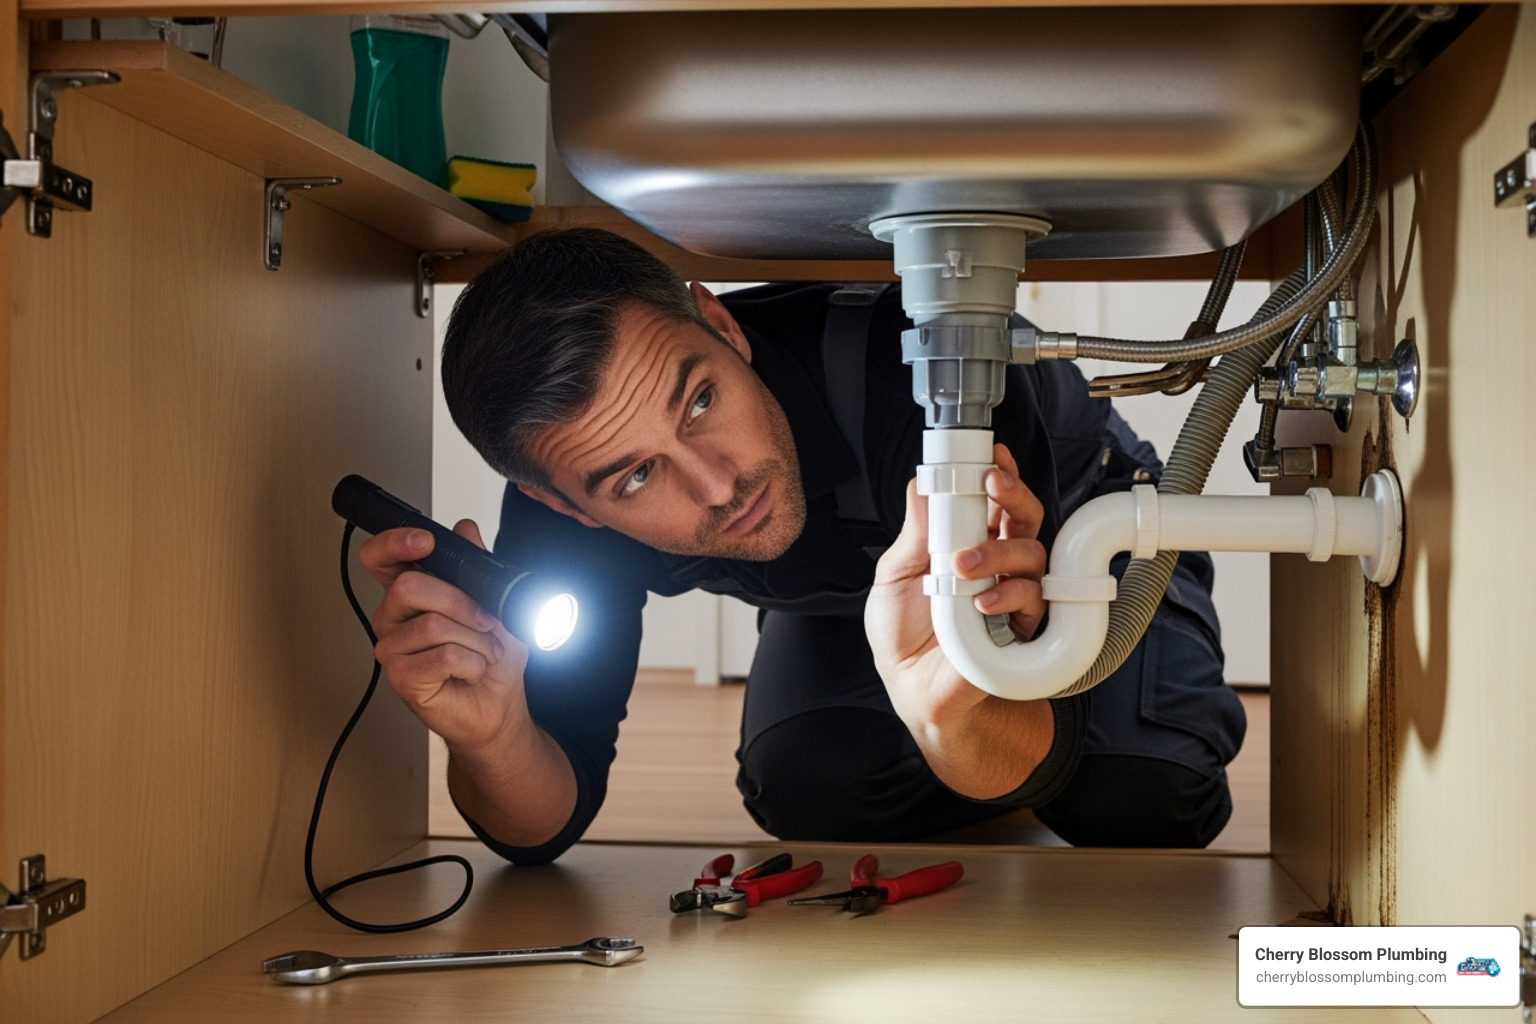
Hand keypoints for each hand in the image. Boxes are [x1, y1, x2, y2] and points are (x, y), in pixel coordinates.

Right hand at [358, 521, 529, 756]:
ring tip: (485, 652)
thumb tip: (465, 529)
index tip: (424, 540)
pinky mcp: (401, 678)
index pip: (380, 558)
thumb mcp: (495, 603)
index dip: (394, 543)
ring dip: (476, 639)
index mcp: (409, 594)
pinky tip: (473, 670)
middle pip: (409, 586)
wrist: (500, 706)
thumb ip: (477, 565)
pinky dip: (472, 662)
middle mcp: (393, 618)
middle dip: (460, 601)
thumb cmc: (492, 659)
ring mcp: (392, 648)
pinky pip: (442, 656)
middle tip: (486, 621)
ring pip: (432, 624)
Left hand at [863, 444, 1053, 796]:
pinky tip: (981, 603)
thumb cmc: (903, 636)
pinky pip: (1032, 596)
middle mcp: (995, 562)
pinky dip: (1007, 594)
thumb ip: (915, 533)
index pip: (989, 501)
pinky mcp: (1023, 623)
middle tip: (993, 484)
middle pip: (1022, 515)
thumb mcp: (895, 576)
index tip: (989, 457)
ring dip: (999, 550)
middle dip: (1013, 494)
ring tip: (964, 566)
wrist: (914, 690)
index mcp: (965, 543)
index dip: (996, 475)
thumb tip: (922, 485)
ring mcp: (1013, 591)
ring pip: (1031, 550)